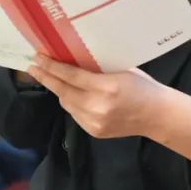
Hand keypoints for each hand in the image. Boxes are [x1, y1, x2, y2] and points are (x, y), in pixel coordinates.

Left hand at [25, 53, 166, 138]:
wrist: (157, 116)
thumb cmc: (142, 86)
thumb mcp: (121, 70)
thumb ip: (96, 68)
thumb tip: (71, 59)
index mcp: (106, 87)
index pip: (70, 75)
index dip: (51, 67)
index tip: (37, 58)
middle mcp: (97, 106)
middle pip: (62, 91)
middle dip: (46, 78)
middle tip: (33, 66)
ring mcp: (94, 121)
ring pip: (66, 103)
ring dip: (59, 90)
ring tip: (52, 78)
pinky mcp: (94, 131)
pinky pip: (74, 114)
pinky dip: (71, 102)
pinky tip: (72, 94)